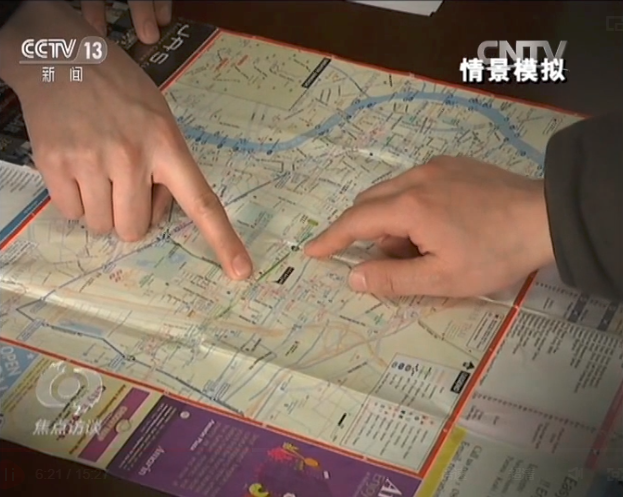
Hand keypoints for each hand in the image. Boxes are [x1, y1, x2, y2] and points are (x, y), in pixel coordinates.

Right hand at [0, 2, 251, 279]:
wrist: (60, 56)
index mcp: (167, 146)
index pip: (202, 203)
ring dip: (102, 209)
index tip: (241, 272)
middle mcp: (132, 157)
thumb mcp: (160, 118)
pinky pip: (71, 213)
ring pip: (102, 226)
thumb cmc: (120, 89)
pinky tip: (76, 169)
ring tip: (98, 170)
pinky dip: (75, 201)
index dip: (223, 241)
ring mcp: (91, 161)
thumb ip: (168, 165)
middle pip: (136, 229)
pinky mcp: (54, 164)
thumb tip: (158, 212)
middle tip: (124, 184)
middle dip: (131, 215)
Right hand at [305, 156, 554, 297]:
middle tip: (391, 261)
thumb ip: (392, 279)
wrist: (547, 217)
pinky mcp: (452, 163)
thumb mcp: (442, 279)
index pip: (355, 221)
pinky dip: (410, 205)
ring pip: (392, 193)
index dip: (330, 238)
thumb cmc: (494, 253)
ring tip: (426, 247)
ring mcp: (435, 166)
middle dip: (367, 232)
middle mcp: (414, 177)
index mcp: (409, 206)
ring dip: (392, 221)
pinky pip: (414, 183)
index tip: (311, 251)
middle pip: (369, 203)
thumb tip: (353, 277)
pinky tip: (440, 224)